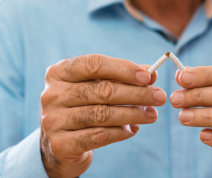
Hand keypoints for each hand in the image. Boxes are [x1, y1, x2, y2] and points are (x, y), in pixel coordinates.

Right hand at [40, 54, 165, 177]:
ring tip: (152, 115)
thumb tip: (151, 75)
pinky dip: (121, 132)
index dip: (124, 69)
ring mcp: (53, 120)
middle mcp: (51, 94)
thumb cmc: (83, 107)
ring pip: (102, 114)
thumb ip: (121, 79)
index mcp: (59, 72)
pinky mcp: (61, 144)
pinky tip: (134, 129)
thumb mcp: (97, 87)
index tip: (148, 77)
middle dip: (136, 94)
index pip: (94, 64)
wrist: (61, 144)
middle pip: (102, 91)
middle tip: (159, 97)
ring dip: (133, 114)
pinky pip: (99, 136)